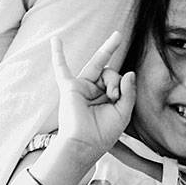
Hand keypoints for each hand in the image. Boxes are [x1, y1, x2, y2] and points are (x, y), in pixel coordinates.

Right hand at [51, 32, 134, 161]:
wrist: (84, 145)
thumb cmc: (103, 133)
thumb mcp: (124, 112)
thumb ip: (128, 92)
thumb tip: (130, 72)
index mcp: (107, 97)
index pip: (120, 81)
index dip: (123, 87)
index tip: (120, 100)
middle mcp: (95, 90)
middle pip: (110, 72)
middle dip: (114, 69)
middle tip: (118, 41)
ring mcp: (82, 87)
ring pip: (100, 68)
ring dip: (110, 80)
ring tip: (111, 95)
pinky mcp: (70, 88)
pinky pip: (61, 69)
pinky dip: (57, 54)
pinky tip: (55, 39)